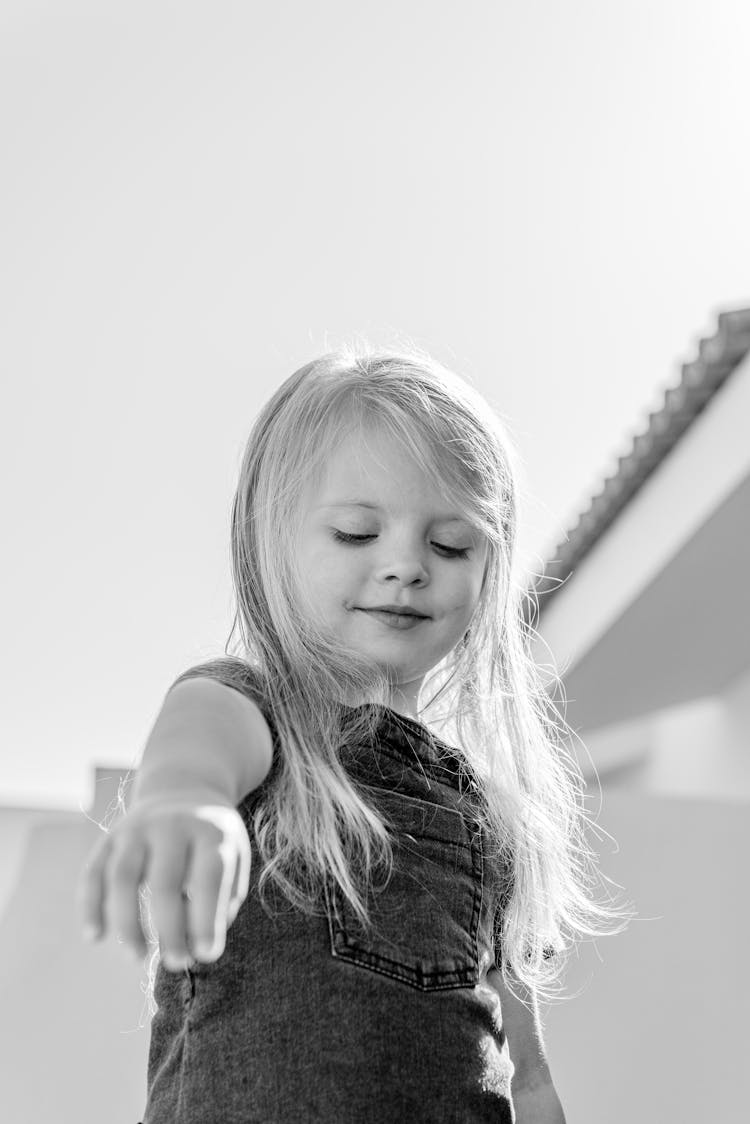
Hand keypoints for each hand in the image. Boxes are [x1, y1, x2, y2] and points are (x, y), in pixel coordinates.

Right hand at [75, 795, 251, 971]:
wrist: (184, 788)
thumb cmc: (213, 840)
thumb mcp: (233, 858)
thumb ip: (224, 900)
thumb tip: (201, 946)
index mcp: (211, 832)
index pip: (209, 877)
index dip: (206, 920)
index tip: (206, 956)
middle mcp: (173, 826)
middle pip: (164, 881)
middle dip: (169, 929)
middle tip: (176, 964)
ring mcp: (137, 828)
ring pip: (123, 877)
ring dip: (127, 923)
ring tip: (137, 956)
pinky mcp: (110, 837)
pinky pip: (93, 873)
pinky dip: (90, 907)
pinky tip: (95, 936)